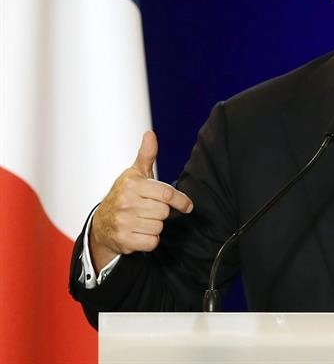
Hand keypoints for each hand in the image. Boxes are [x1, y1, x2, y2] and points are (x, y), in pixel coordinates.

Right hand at [89, 131, 192, 269]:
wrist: (101, 223)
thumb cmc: (124, 195)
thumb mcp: (135, 174)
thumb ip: (146, 155)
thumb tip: (150, 134)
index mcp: (132, 184)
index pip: (166, 194)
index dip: (180, 201)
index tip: (187, 205)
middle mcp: (125, 202)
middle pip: (164, 212)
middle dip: (160, 212)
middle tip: (149, 209)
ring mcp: (123, 222)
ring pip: (159, 227)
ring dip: (155, 226)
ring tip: (142, 220)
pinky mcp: (123, 240)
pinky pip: (152, 242)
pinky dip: (150, 240)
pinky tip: (139, 232)